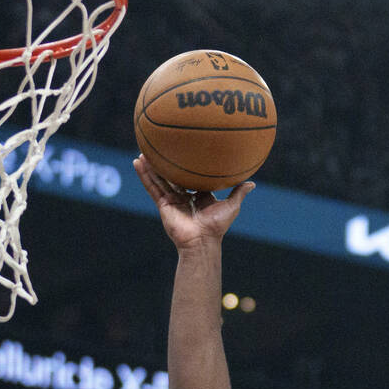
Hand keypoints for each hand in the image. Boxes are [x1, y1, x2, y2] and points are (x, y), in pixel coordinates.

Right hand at [133, 153, 254, 249]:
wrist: (202, 240)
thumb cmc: (217, 226)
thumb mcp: (231, 206)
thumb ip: (238, 192)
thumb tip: (252, 182)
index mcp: (198, 196)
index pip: (190, 178)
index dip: (186, 166)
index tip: (183, 151)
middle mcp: (183, 197)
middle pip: (171, 176)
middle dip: (164, 164)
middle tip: (159, 147)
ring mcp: (171, 201)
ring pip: (159, 179)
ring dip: (150, 166)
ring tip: (142, 150)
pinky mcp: (163, 205)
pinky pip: (152, 187)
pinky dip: (144, 175)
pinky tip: (137, 162)